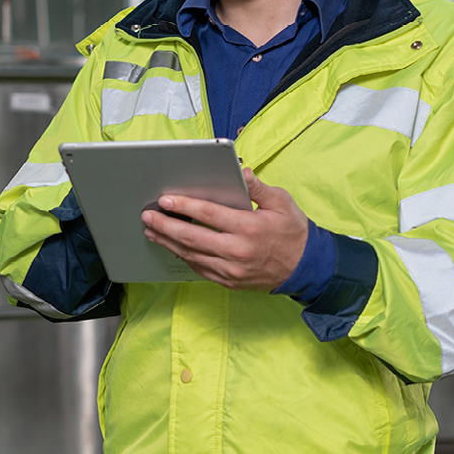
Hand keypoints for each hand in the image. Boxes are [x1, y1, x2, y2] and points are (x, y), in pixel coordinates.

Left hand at [142, 168, 308, 291]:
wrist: (306, 268)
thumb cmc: (293, 232)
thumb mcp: (282, 202)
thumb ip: (258, 186)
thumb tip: (241, 171)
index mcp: (249, 228)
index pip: (209, 214)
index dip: (185, 206)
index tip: (166, 199)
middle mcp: (237, 251)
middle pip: (192, 237)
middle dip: (166, 225)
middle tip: (148, 216)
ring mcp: (231, 270)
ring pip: (192, 255)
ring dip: (169, 242)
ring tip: (152, 230)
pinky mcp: (229, 282)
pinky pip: (200, 269)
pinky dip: (183, 256)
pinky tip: (173, 246)